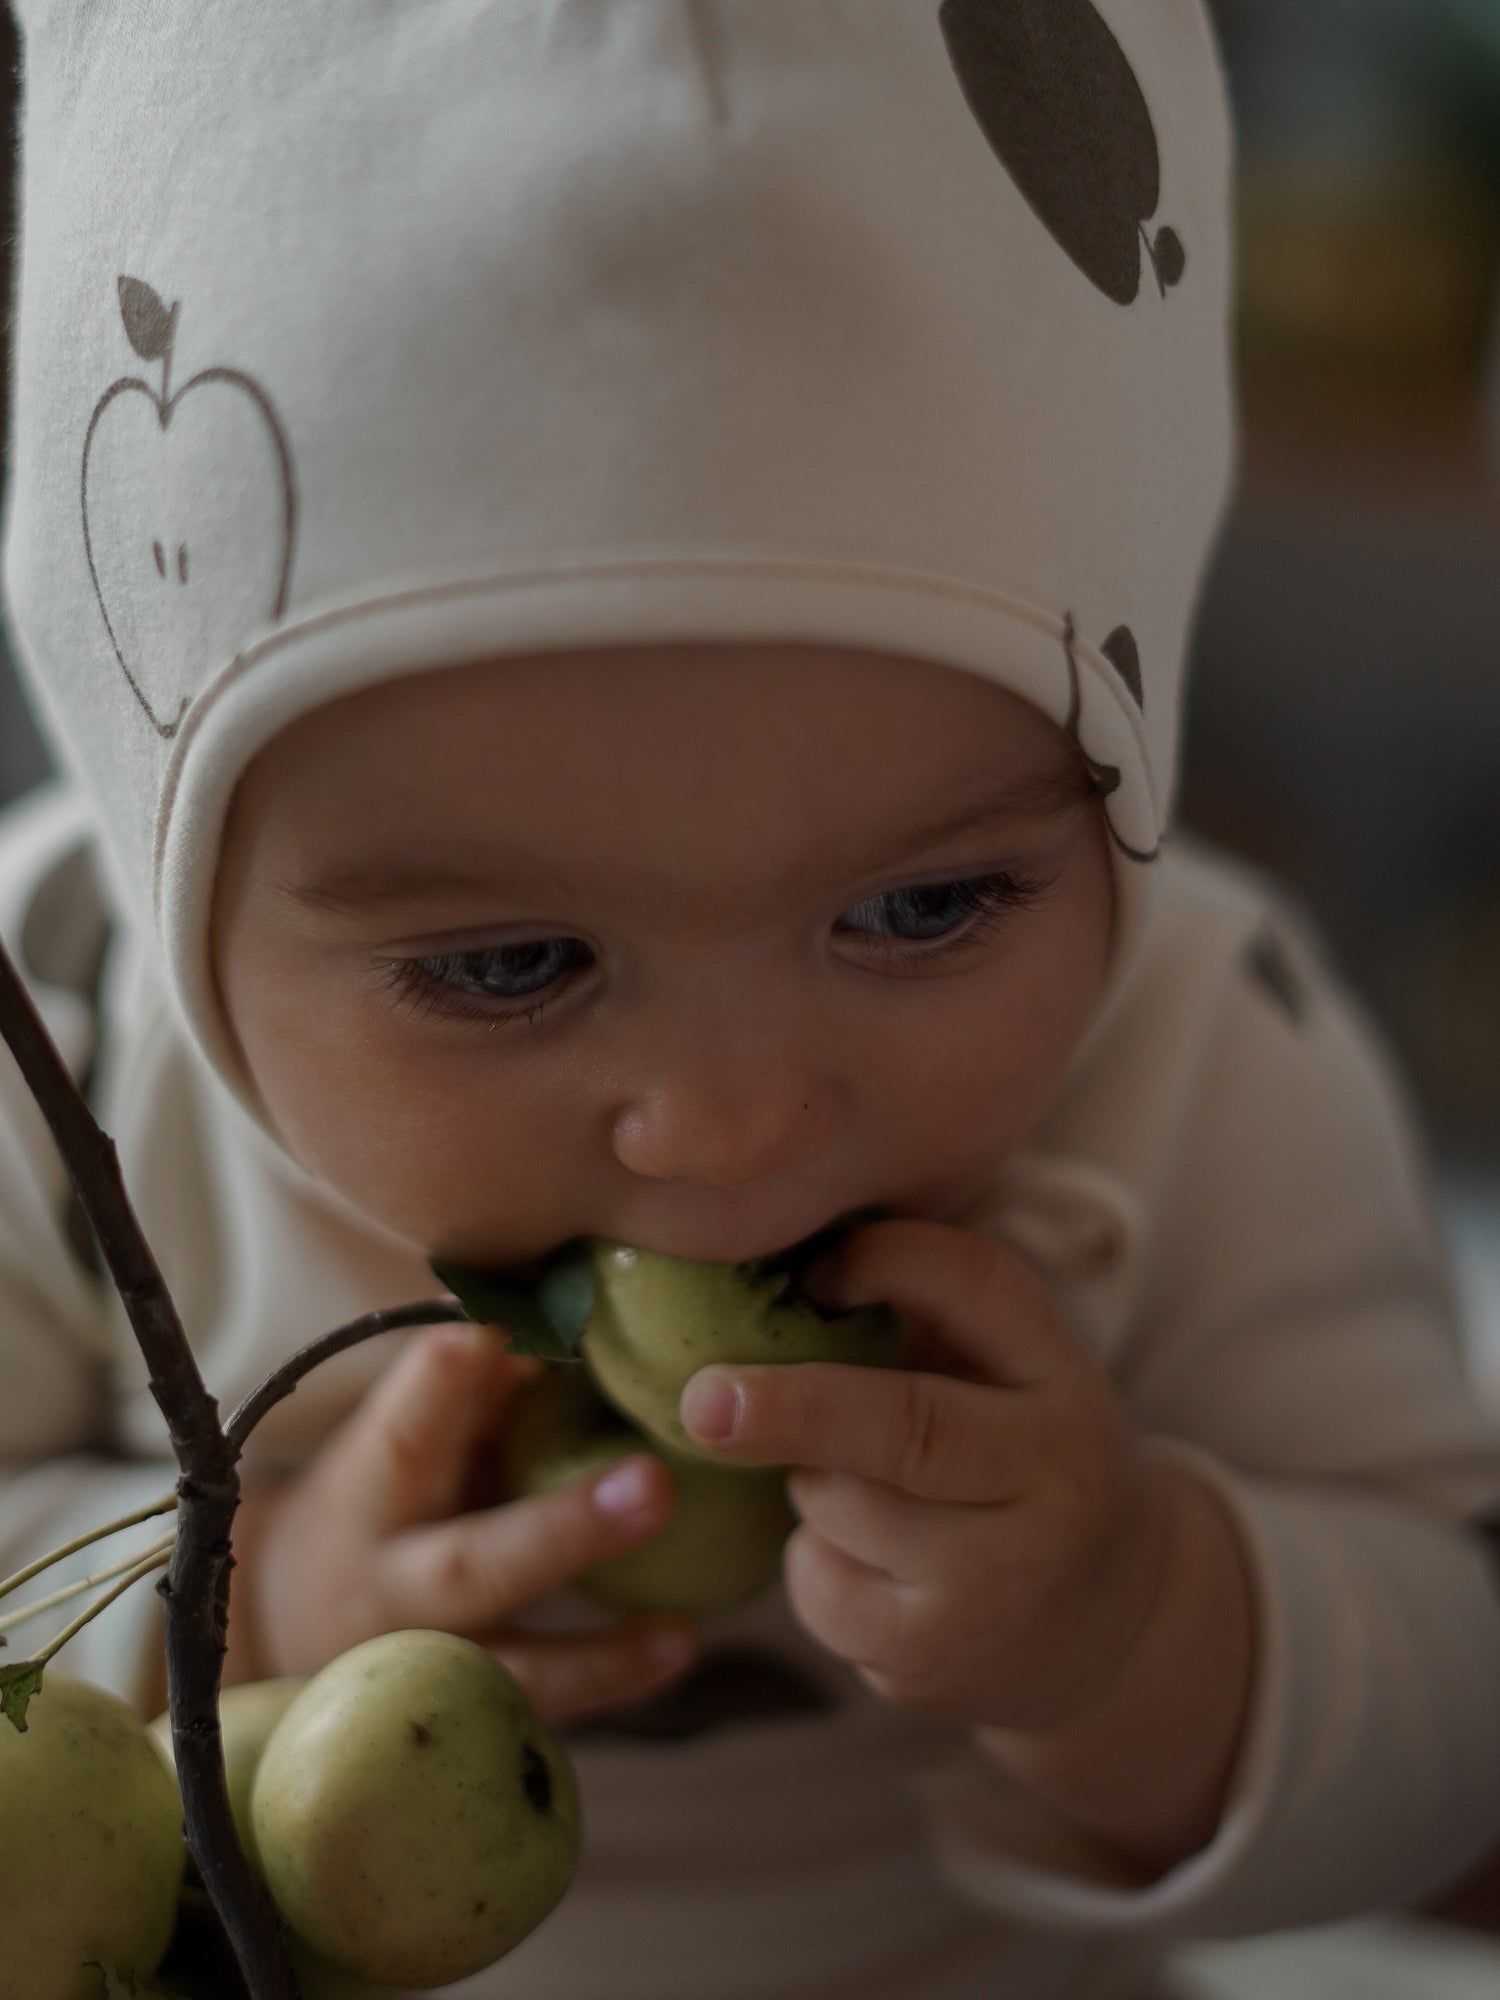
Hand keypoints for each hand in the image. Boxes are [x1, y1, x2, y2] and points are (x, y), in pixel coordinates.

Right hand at [234, 1323, 701, 1722]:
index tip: (487, 1332)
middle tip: (655, 1485)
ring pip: (509, 1668)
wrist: (289, 1618)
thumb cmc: (385, 1493)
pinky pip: (542, 1710)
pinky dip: (612, 1683)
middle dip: (562, 1531)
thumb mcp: (410, 1436)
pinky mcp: (466, 1716)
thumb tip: (573, 1311)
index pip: (404, 1429)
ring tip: (680, 1633)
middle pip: (467, 1566)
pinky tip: (678, 1648)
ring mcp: (428, 1662)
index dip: (439, 1385)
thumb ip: (480, 1384)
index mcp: (373, 1489)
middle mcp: (391, 1582)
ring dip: (598, 1653)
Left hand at [678, 1217, 1170, 1736]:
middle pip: (908, 1428)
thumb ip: (930, 1314)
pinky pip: (819, 1587)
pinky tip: (871, 1566)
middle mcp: (1054, 1483)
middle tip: (704, 1401)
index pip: (980, 1289)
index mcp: (1065, 1383)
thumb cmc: (1021, 1460)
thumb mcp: (1016, 1374)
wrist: (1110, 1626)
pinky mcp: (936, 1663)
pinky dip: (815, 1561)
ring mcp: (999, 1586)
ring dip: (813, 1482)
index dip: (888, 1262)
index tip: (812, 1268)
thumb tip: (781, 1268)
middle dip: (797, 1409)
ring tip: (868, 1491)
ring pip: (841, 1504)